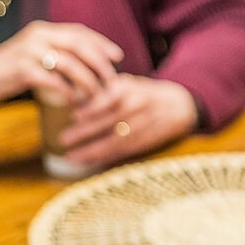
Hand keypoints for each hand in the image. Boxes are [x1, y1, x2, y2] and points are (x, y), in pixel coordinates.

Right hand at [0, 20, 122, 114]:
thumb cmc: (13, 69)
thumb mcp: (36, 53)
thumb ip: (58, 50)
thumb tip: (94, 59)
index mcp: (44, 29)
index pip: (80, 32)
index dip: (101, 43)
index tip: (118, 56)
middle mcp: (38, 36)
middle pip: (79, 46)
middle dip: (99, 62)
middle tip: (111, 79)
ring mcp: (29, 52)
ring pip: (70, 64)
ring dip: (86, 80)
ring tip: (95, 94)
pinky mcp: (22, 71)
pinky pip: (53, 80)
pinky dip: (67, 91)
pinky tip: (73, 100)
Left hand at [58, 74, 198, 167]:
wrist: (181, 107)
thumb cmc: (148, 94)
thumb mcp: (131, 84)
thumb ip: (107, 90)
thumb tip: (75, 98)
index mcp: (133, 90)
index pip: (110, 99)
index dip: (92, 109)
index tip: (73, 115)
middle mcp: (138, 108)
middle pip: (108, 121)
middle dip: (84, 132)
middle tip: (63, 138)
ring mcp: (142, 127)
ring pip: (113, 140)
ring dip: (89, 150)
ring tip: (69, 156)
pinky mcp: (143, 143)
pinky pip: (119, 151)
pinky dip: (101, 158)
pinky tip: (85, 161)